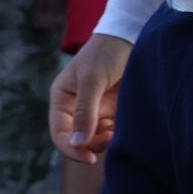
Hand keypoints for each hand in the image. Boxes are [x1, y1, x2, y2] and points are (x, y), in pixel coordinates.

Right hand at [49, 34, 133, 163]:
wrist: (132, 34)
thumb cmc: (106, 52)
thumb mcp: (92, 79)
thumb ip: (85, 111)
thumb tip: (77, 143)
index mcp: (62, 99)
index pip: (60, 132)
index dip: (71, 148)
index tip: (89, 158)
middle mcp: (76, 107)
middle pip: (78, 138)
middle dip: (91, 144)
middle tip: (110, 138)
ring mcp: (95, 108)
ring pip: (95, 137)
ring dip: (105, 139)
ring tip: (118, 129)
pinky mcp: (113, 108)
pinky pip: (112, 128)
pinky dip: (117, 131)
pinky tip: (124, 123)